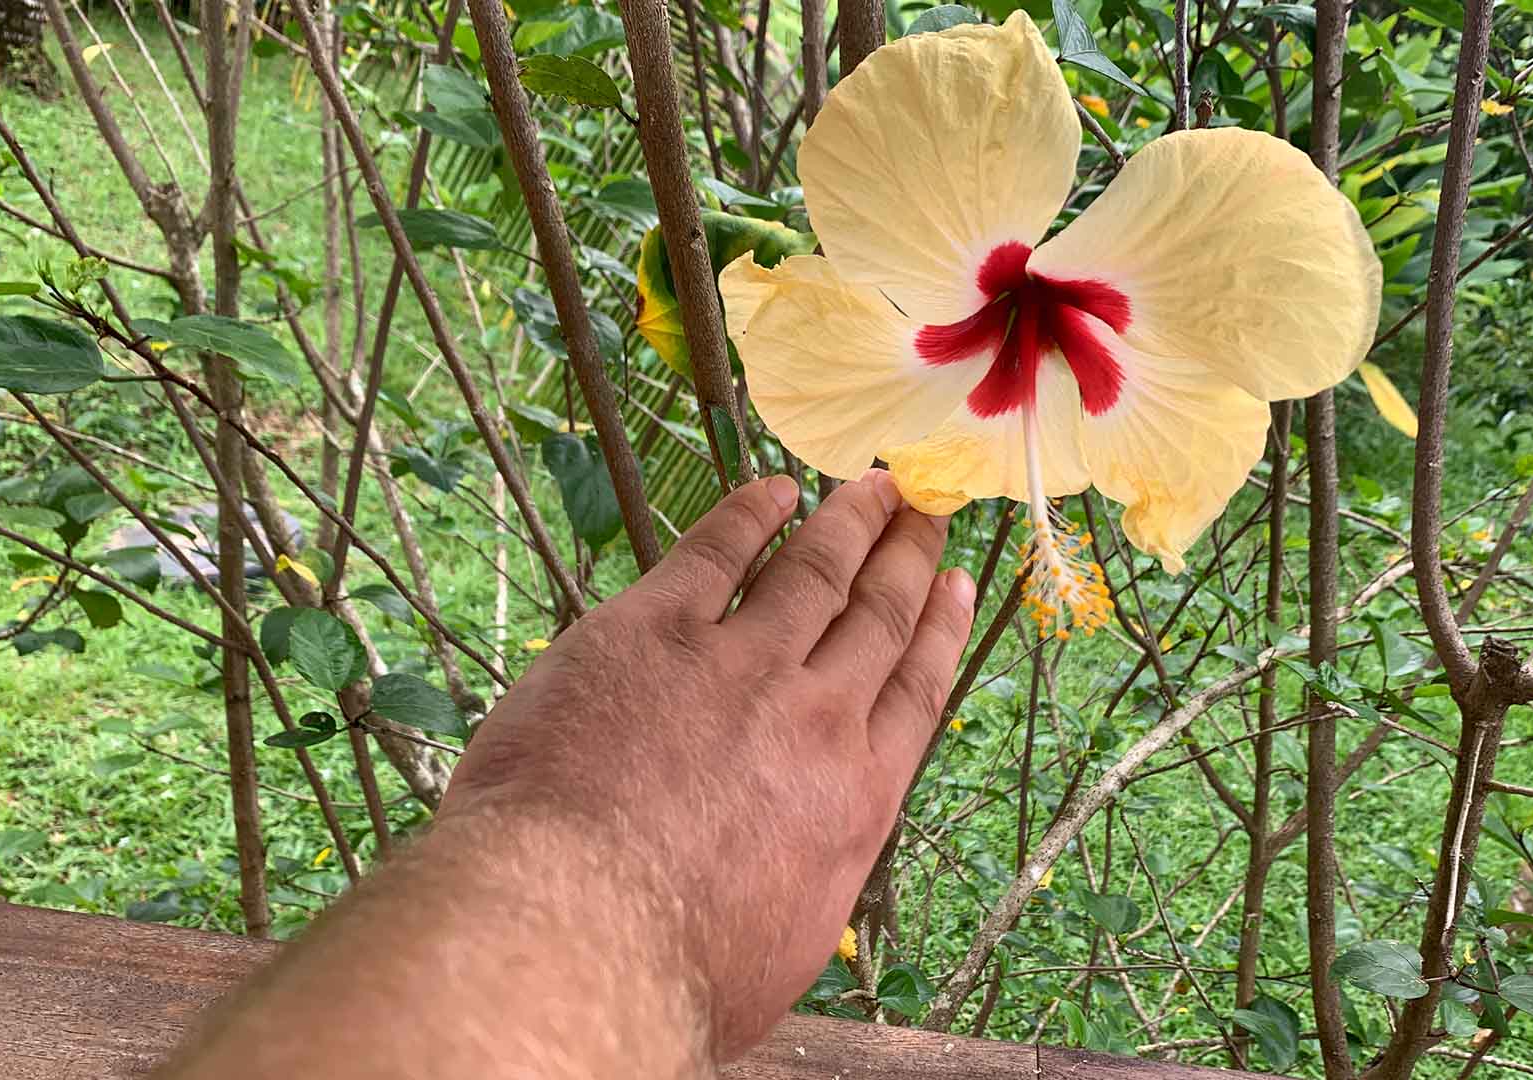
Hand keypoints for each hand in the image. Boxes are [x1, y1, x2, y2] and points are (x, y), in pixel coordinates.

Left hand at [442, 469, 975, 1058]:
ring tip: (871, 484)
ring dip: (847, 521)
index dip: (940, 627)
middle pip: (877, 618)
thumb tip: (799, 867)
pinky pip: (712, 553)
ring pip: (812, 572)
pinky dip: (747, 515)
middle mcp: (813, 718)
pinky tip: (769, 491)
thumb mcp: (782, 941)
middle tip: (927, 505)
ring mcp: (734, 666)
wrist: (576, 933)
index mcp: (853, 797)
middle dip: (907, 555)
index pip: (915, 690)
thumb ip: (807, 875)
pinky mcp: (648, 634)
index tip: (956, 582)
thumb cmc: (673, 971)